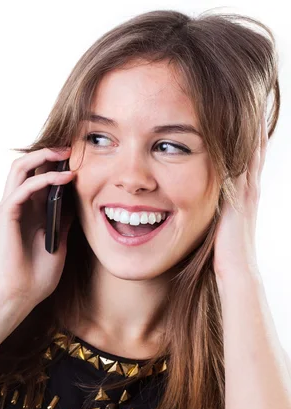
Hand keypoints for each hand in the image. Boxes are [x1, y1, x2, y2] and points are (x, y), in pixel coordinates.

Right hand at [0, 147, 74, 320]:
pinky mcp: (5, 215)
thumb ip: (63, 221)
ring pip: (20, 168)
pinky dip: (43, 179)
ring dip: (43, 158)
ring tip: (66, 155)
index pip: (38, 177)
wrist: (19, 295)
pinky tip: (64, 179)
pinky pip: (22, 188)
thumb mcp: (59, 243)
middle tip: (71, 149)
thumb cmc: (36, 276)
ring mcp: (10, 209)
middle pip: (27, 166)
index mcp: (29, 212)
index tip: (78, 159)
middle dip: (48, 153)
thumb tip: (77, 202)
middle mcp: (17, 206)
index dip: (55, 165)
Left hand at [213, 108, 267, 280]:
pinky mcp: (245, 194)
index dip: (247, 141)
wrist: (235, 267)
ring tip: (254, 102)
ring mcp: (250, 190)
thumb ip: (216, 210)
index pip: (246, 161)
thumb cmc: (223, 253)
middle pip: (254, 149)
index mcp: (244, 196)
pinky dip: (249, 143)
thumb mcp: (218, 225)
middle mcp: (250, 189)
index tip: (242, 118)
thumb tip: (195, 204)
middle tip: (254, 100)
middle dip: (254, 127)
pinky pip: (247, 162)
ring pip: (253, 151)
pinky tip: (247, 124)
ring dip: (253, 128)